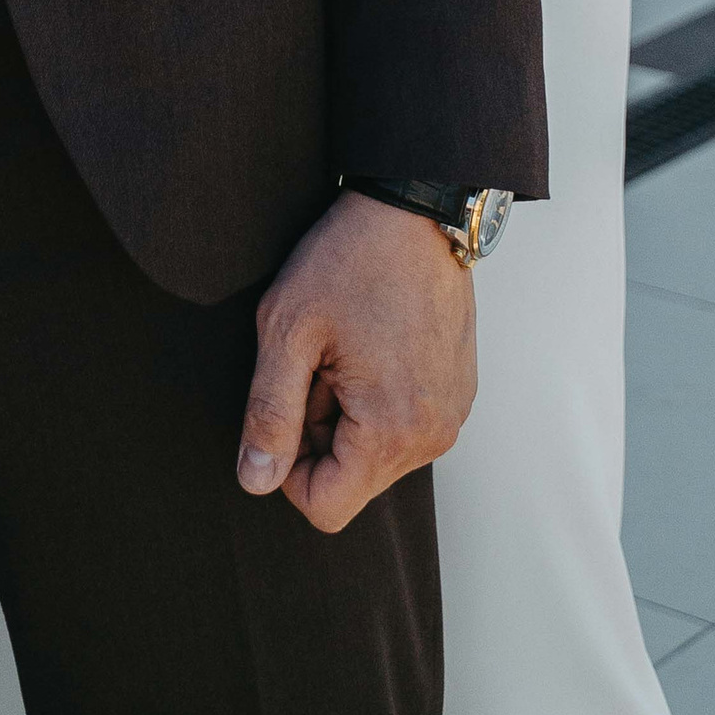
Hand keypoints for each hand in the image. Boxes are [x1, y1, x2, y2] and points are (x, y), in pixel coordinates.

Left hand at [239, 192, 476, 533]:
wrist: (414, 207)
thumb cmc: (350, 259)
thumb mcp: (288, 329)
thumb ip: (269, 413)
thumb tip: (255, 482)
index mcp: (393, 430)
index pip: (326, 507)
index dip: (288, 468)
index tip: (286, 404)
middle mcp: (434, 436)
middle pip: (352, 479)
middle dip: (319, 433)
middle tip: (316, 362)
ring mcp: (453, 415)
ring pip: (376, 453)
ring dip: (347, 414)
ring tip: (344, 349)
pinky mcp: (459, 393)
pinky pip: (405, 425)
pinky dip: (378, 398)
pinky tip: (371, 344)